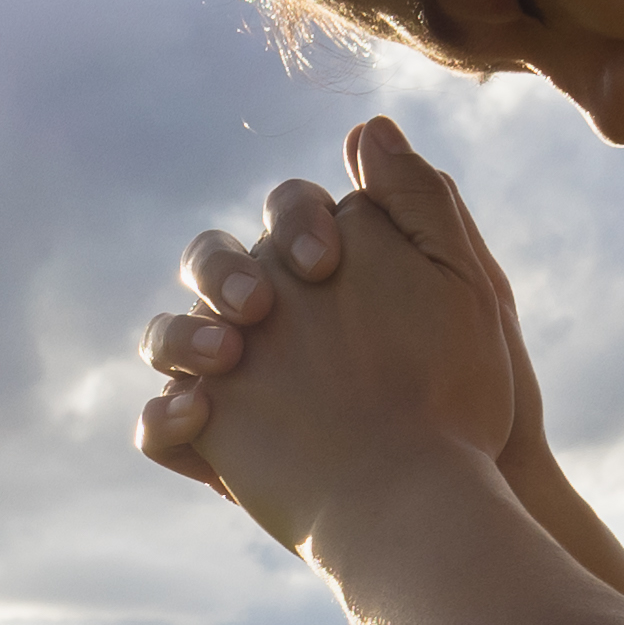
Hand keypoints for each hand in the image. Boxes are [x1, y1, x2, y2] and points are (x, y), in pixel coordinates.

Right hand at [134, 119, 525, 546]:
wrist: (450, 496)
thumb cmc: (463, 390)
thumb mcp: (461, 287)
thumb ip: (417, 203)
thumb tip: (368, 128)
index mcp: (321, 270)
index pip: (283, 214)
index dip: (295, 220)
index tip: (328, 260)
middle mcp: (268, 318)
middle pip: (212, 264)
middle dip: (222, 271)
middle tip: (260, 307)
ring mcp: (234, 382)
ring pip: (171, 338)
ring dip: (180, 336)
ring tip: (226, 359)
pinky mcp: (214, 446)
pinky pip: (160, 424)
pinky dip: (163, 418)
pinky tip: (200, 420)